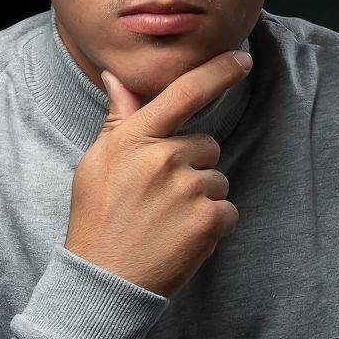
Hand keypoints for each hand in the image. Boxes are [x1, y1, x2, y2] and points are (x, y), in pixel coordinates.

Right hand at [64, 47, 252, 297]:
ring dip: (201, 199)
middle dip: (193, 167)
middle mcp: (164, 158)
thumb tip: (118, 78)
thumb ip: (118, 120)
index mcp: (135, 138)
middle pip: (207, 145)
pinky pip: (227, 210)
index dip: (218, 71)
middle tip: (160, 197)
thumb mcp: (96, 164)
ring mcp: (188, 189)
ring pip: (217, 180)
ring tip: (166, 221)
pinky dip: (211, 226)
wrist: (104, 280)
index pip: (184, 92)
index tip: (242, 58)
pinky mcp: (207, 220)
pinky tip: (180, 238)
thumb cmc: (97, 219)